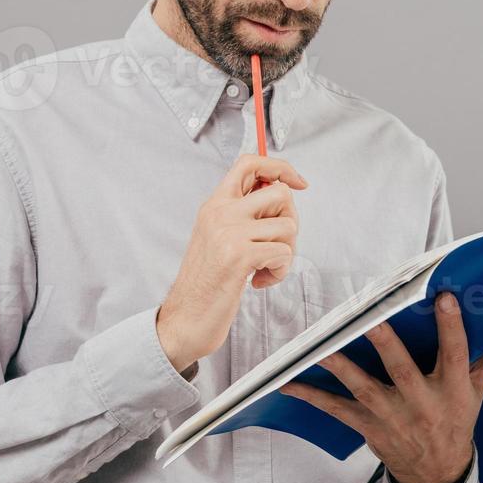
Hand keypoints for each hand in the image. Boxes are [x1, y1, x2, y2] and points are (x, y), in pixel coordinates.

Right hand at [156, 154, 307, 372]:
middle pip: (280, 192)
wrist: (184, 319)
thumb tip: (282, 195)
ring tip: (264, 268)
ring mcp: (229, 231)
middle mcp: (220, 212)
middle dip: (290, 220)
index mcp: (214, 204)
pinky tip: (259, 281)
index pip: (249, 164)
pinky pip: (284, 252)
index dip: (280, 167)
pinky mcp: (239, 255)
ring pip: (288, 224)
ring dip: (286, 252)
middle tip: (277, 244)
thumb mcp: (217, 237)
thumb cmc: (205, 283)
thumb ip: (243, 215)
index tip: (298, 182)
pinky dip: (279, 271)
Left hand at [278, 291, 482, 482]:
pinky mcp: (367, 425)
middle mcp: (421, 401)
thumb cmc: (458, 418)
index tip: (444, 297)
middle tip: (370, 316)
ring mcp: (391, 415)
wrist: (437, 474)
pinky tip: (287, 379)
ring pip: (363, 386)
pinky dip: (310, 394)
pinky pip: (335, 408)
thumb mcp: (482, 385)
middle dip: (386, 343)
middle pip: (402, 368)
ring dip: (340, 365)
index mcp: (452, 387)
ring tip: (319, 343)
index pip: (455, 352)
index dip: (452, 326)